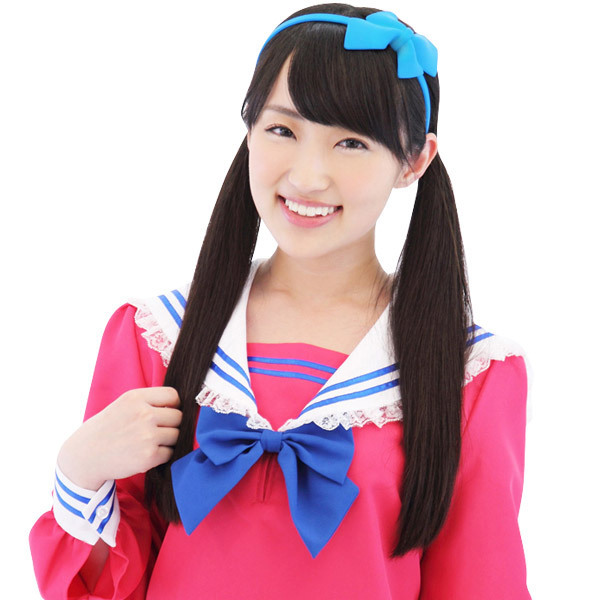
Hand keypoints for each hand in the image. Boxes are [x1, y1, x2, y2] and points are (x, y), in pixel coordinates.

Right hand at [57, 387, 181, 489]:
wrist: (85, 456)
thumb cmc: (108, 428)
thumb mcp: (124, 404)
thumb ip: (149, 401)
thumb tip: (182, 405)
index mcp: (136, 398)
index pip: (173, 395)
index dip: (173, 405)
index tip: (165, 413)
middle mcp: (144, 414)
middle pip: (178, 417)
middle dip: (171, 424)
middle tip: (155, 431)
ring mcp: (147, 436)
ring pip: (177, 435)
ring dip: (168, 440)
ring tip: (149, 442)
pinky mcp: (149, 456)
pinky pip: (170, 453)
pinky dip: (162, 455)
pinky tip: (146, 453)